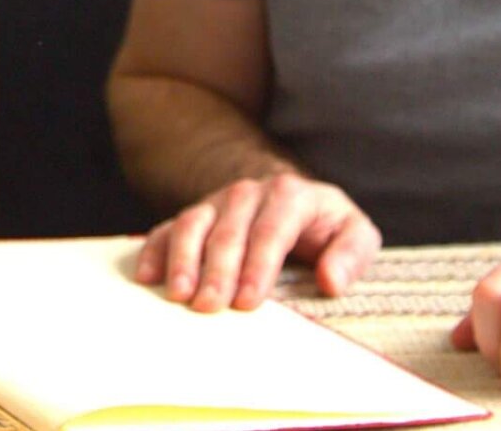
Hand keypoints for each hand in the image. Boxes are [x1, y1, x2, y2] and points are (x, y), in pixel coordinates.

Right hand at [134, 172, 379, 312]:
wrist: (289, 199)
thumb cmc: (325, 227)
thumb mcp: (354, 232)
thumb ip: (352, 253)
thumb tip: (331, 281)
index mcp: (291, 195)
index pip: (271, 231)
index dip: (258, 266)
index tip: (247, 301)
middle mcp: (249, 194)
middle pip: (228, 231)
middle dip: (217, 270)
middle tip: (208, 306)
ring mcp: (217, 203)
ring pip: (193, 224)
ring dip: (183, 260)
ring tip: (178, 295)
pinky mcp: (195, 217)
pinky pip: (168, 228)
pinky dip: (155, 250)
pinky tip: (146, 277)